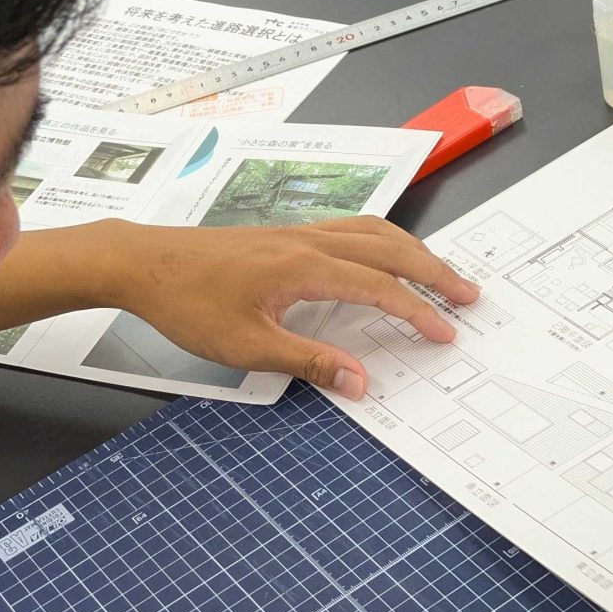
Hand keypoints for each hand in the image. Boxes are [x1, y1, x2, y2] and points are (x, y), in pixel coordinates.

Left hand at [103, 216, 479, 396]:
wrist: (143, 262)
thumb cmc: (187, 304)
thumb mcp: (246, 346)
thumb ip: (310, 362)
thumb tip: (361, 382)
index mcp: (303, 266)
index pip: (379, 288)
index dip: (417, 313)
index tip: (445, 333)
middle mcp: (308, 241)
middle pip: (389, 249)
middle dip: (434, 272)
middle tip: (469, 295)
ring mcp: (297, 232)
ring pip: (373, 232)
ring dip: (412, 252)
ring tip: (439, 274)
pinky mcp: (285, 234)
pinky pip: (350, 229)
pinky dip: (382, 241)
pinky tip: (383, 256)